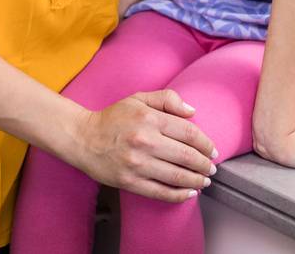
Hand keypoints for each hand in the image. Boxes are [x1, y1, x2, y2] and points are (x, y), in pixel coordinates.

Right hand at [68, 90, 218, 202]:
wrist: (82, 138)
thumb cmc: (112, 118)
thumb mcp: (137, 99)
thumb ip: (166, 99)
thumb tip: (192, 111)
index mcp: (149, 118)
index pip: (190, 133)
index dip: (207, 144)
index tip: (213, 151)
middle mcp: (144, 141)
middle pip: (188, 157)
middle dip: (206, 165)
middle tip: (212, 168)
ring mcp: (137, 163)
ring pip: (178, 176)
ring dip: (198, 180)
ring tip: (204, 180)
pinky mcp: (130, 181)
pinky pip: (162, 192)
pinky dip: (181, 195)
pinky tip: (190, 192)